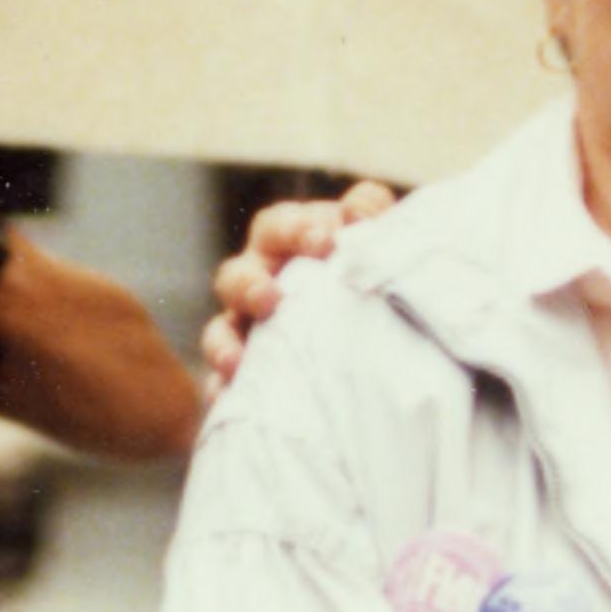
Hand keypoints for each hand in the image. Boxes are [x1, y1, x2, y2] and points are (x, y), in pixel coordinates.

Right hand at [200, 183, 395, 385]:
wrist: (389, 336)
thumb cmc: (374, 269)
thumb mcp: (379, 234)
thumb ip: (370, 212)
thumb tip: (358, 214)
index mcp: (287, 242)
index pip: (277, 227)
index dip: (294, 231)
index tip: (324, 241)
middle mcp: (259, 281)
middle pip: (235, 277)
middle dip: (248, 286)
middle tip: (269, 298)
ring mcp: (249, 330)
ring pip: (221, 332)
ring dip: (224, 343)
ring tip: (235, 360)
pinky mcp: (251, 376)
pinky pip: (223, 386)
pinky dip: (222, 392)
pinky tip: (230, 399)